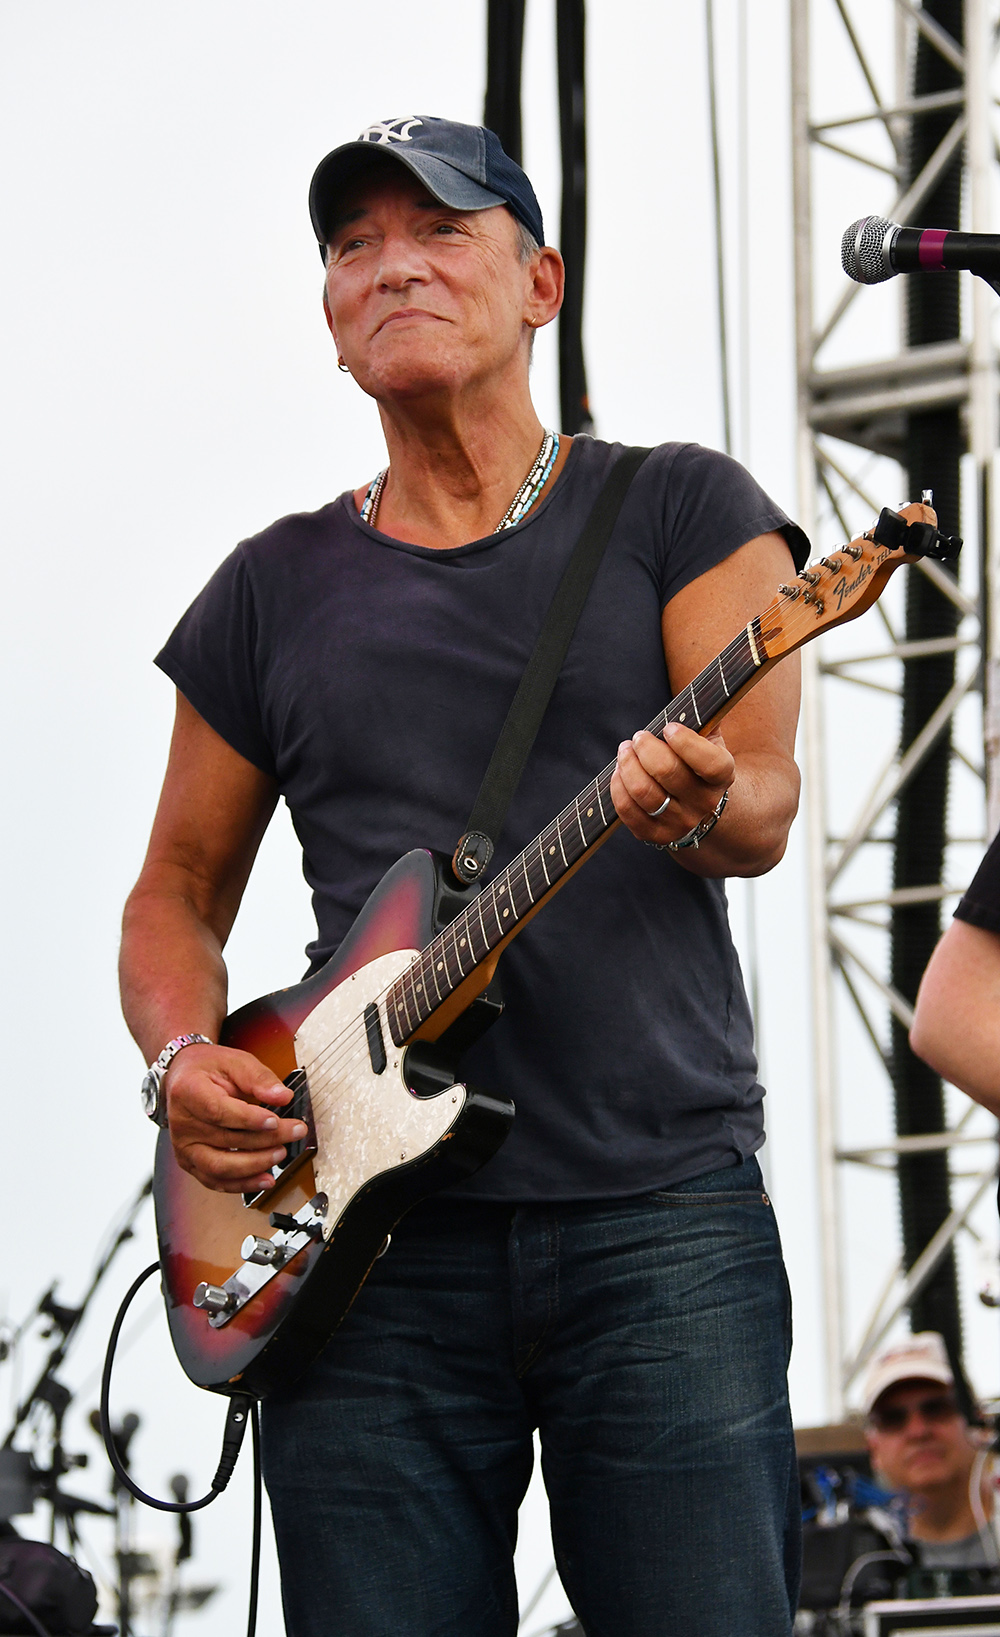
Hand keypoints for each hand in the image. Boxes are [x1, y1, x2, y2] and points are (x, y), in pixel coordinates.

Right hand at [163, 1043, 308, 1193]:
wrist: (184, 1080)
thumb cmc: (208, 1069)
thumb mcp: (235, 1062)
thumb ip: (259, 1078)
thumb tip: (283, 1096)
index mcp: (188, 1092)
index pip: (218, 1111)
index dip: (248, 1119)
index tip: (274, 1121)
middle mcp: (182, 1123)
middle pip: (226, 1139)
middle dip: (266, 1140)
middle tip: (294, 1132)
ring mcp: (185, 1147)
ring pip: (220, 1167)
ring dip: (255, 1165)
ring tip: (280, 1154)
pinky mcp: (191, 1162)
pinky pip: (215, 1181)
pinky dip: (242, 1184)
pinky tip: (264, 1179)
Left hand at [611, 722, 733, 847]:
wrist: (707, 812)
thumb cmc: (701, 763)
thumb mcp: (712, 740)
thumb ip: (705, 716)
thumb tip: (699, 687)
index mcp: (722, 777)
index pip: (710, 764)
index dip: (687, 744)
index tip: (669, 727)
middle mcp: (704, 803)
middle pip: (668, 774)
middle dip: (646, 749)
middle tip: (639, 736)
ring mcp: (680, 823)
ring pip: (645, 793)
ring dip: (628, 765)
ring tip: (625, 750)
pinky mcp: (656, 836)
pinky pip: (629, 813)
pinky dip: (618, 788)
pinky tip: (619, 772)